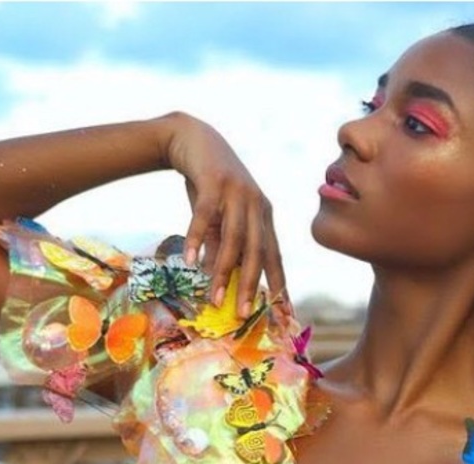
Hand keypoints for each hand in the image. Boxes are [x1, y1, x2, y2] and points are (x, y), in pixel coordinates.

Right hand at [162, 113, 285, 315]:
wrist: (192, 138)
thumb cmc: (209, 185)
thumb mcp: (220, 218)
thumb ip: (222, 245)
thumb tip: (219, 278)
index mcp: (264, 216)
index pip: (274, 256)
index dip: (278, 283)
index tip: (282, 311)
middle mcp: (257, 205)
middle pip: (257, 252)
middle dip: (251, 286)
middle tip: (244, 314)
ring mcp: (238, 192)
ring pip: (234, 238)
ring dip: (223, 271)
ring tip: (214, 298)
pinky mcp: (215, 181)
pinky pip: (206, 215)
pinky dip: (199, 238)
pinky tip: (191, 261)